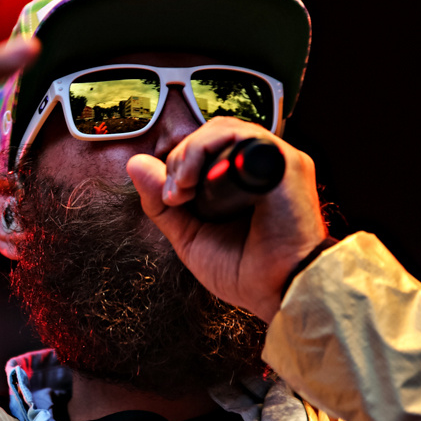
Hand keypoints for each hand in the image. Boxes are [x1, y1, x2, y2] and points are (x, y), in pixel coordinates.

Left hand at [126, 117, 326, 322]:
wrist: (277, 291)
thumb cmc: (245, 270)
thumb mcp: (189, 234)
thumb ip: (162, 202)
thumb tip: (134, 163)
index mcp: (245, 179)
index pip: (207, 146)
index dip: (181, 162)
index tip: (171, 198)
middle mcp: (262, 165)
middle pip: (212, 132)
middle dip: (182, 157)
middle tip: (174, 194)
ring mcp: (276, 161)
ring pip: (223, 129)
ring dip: (191, 152)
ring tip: (183, 188)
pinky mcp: (286, 163)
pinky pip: (242, 136)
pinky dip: (208, 150)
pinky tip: (196, 181)